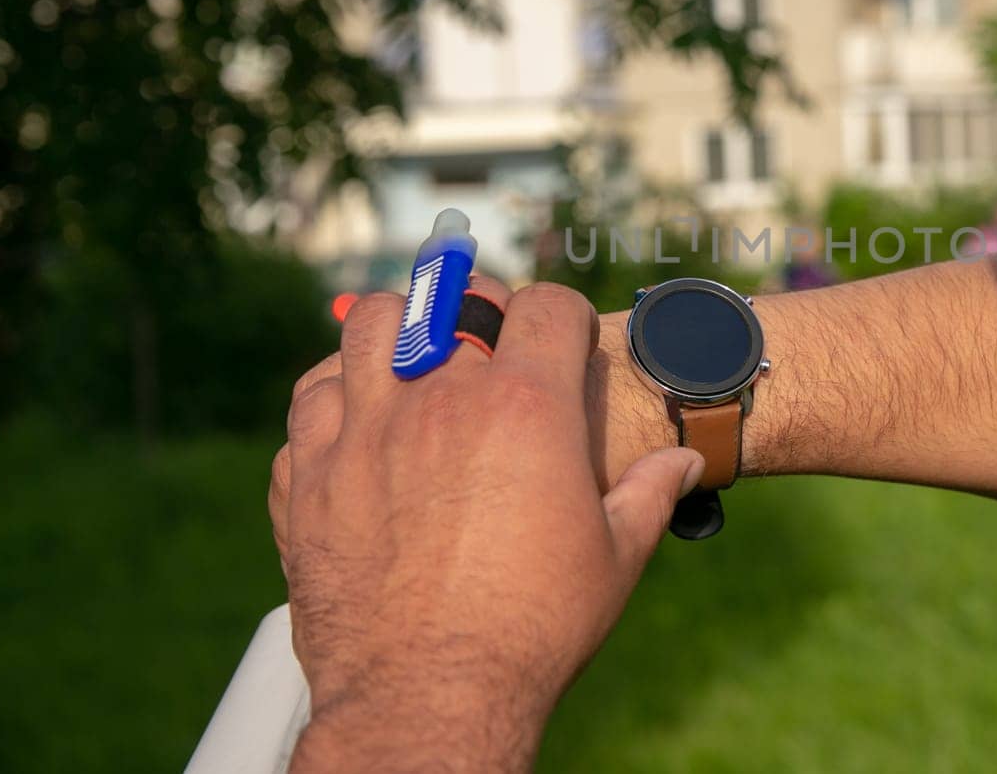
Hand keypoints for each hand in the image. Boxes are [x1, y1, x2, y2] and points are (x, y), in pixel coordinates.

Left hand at [269, 279, 704, 771]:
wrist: (429, 696)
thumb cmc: (532, 628)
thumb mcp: (615, 556)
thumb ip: (649, 493)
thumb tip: (686, 462)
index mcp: (528, 407)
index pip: (547, 306)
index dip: (564, 316)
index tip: (565, 342)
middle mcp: (442, 399)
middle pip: (454, 299)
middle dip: (479, 309)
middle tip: (489, 342)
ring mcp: (365, 431)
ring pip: (370, 326)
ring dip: (397, 329)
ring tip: (413, 359)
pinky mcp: (310, 476)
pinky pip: (311, 400)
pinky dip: (334, 398)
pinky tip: (358, 423)